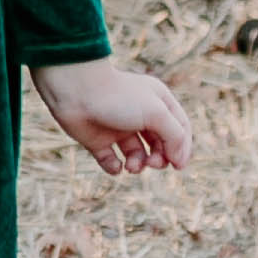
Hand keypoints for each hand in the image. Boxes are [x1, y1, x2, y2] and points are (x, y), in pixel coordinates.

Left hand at [32, 57, 192, 174]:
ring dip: (139, 165)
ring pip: (137, 155)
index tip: (177, 166)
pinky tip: (116, 165)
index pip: (180, 129)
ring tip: (132, 166)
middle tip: (152, 163)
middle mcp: (139, 114)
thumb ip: (175, 136)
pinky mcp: (98, 140)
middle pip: (160, 145)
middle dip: (160, 159)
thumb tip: (178, 160)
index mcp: (157, 102)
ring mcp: (118, 128)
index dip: (182, 149)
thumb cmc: (119, 97)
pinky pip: (112, 161)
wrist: (75, 91)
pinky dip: (115, 167)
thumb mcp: (157, 113)